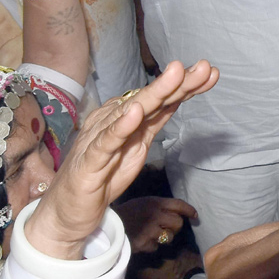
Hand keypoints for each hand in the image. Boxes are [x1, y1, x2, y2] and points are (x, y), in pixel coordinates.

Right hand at [24, 60, 218, 259]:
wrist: (66, 212)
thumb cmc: (103, 175)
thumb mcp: (138, 145)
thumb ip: (155, 120)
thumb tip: (179, 95)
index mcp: (124, 116)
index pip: (160, 97)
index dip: (185, 85)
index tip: (211, 73)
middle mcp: (112, 120)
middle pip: (150, 98)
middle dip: (177, 82)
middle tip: (203, 67)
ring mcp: (99, 139)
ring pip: (131, 112)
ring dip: (155, 93)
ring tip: (176, 74)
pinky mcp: (90, 162)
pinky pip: (106, 142)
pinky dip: (121, 127)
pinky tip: (135, 113)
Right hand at [115, 196, 197, 254]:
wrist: (107, 225)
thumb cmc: (126, 212)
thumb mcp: (143, 203)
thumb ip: (158, 207)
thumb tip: (175, 214)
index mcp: (155, 202)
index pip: (179, 204)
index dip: (189, 210)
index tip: (195, 216)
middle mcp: (156, 215)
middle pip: (178, 223)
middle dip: (176, 227)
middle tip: (168, 229)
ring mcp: (150, 229)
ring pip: (169, 237)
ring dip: (164, 238)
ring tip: (153, 235)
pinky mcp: (143, 243)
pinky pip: (155, 247)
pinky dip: (151, 246)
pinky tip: (143, 241)